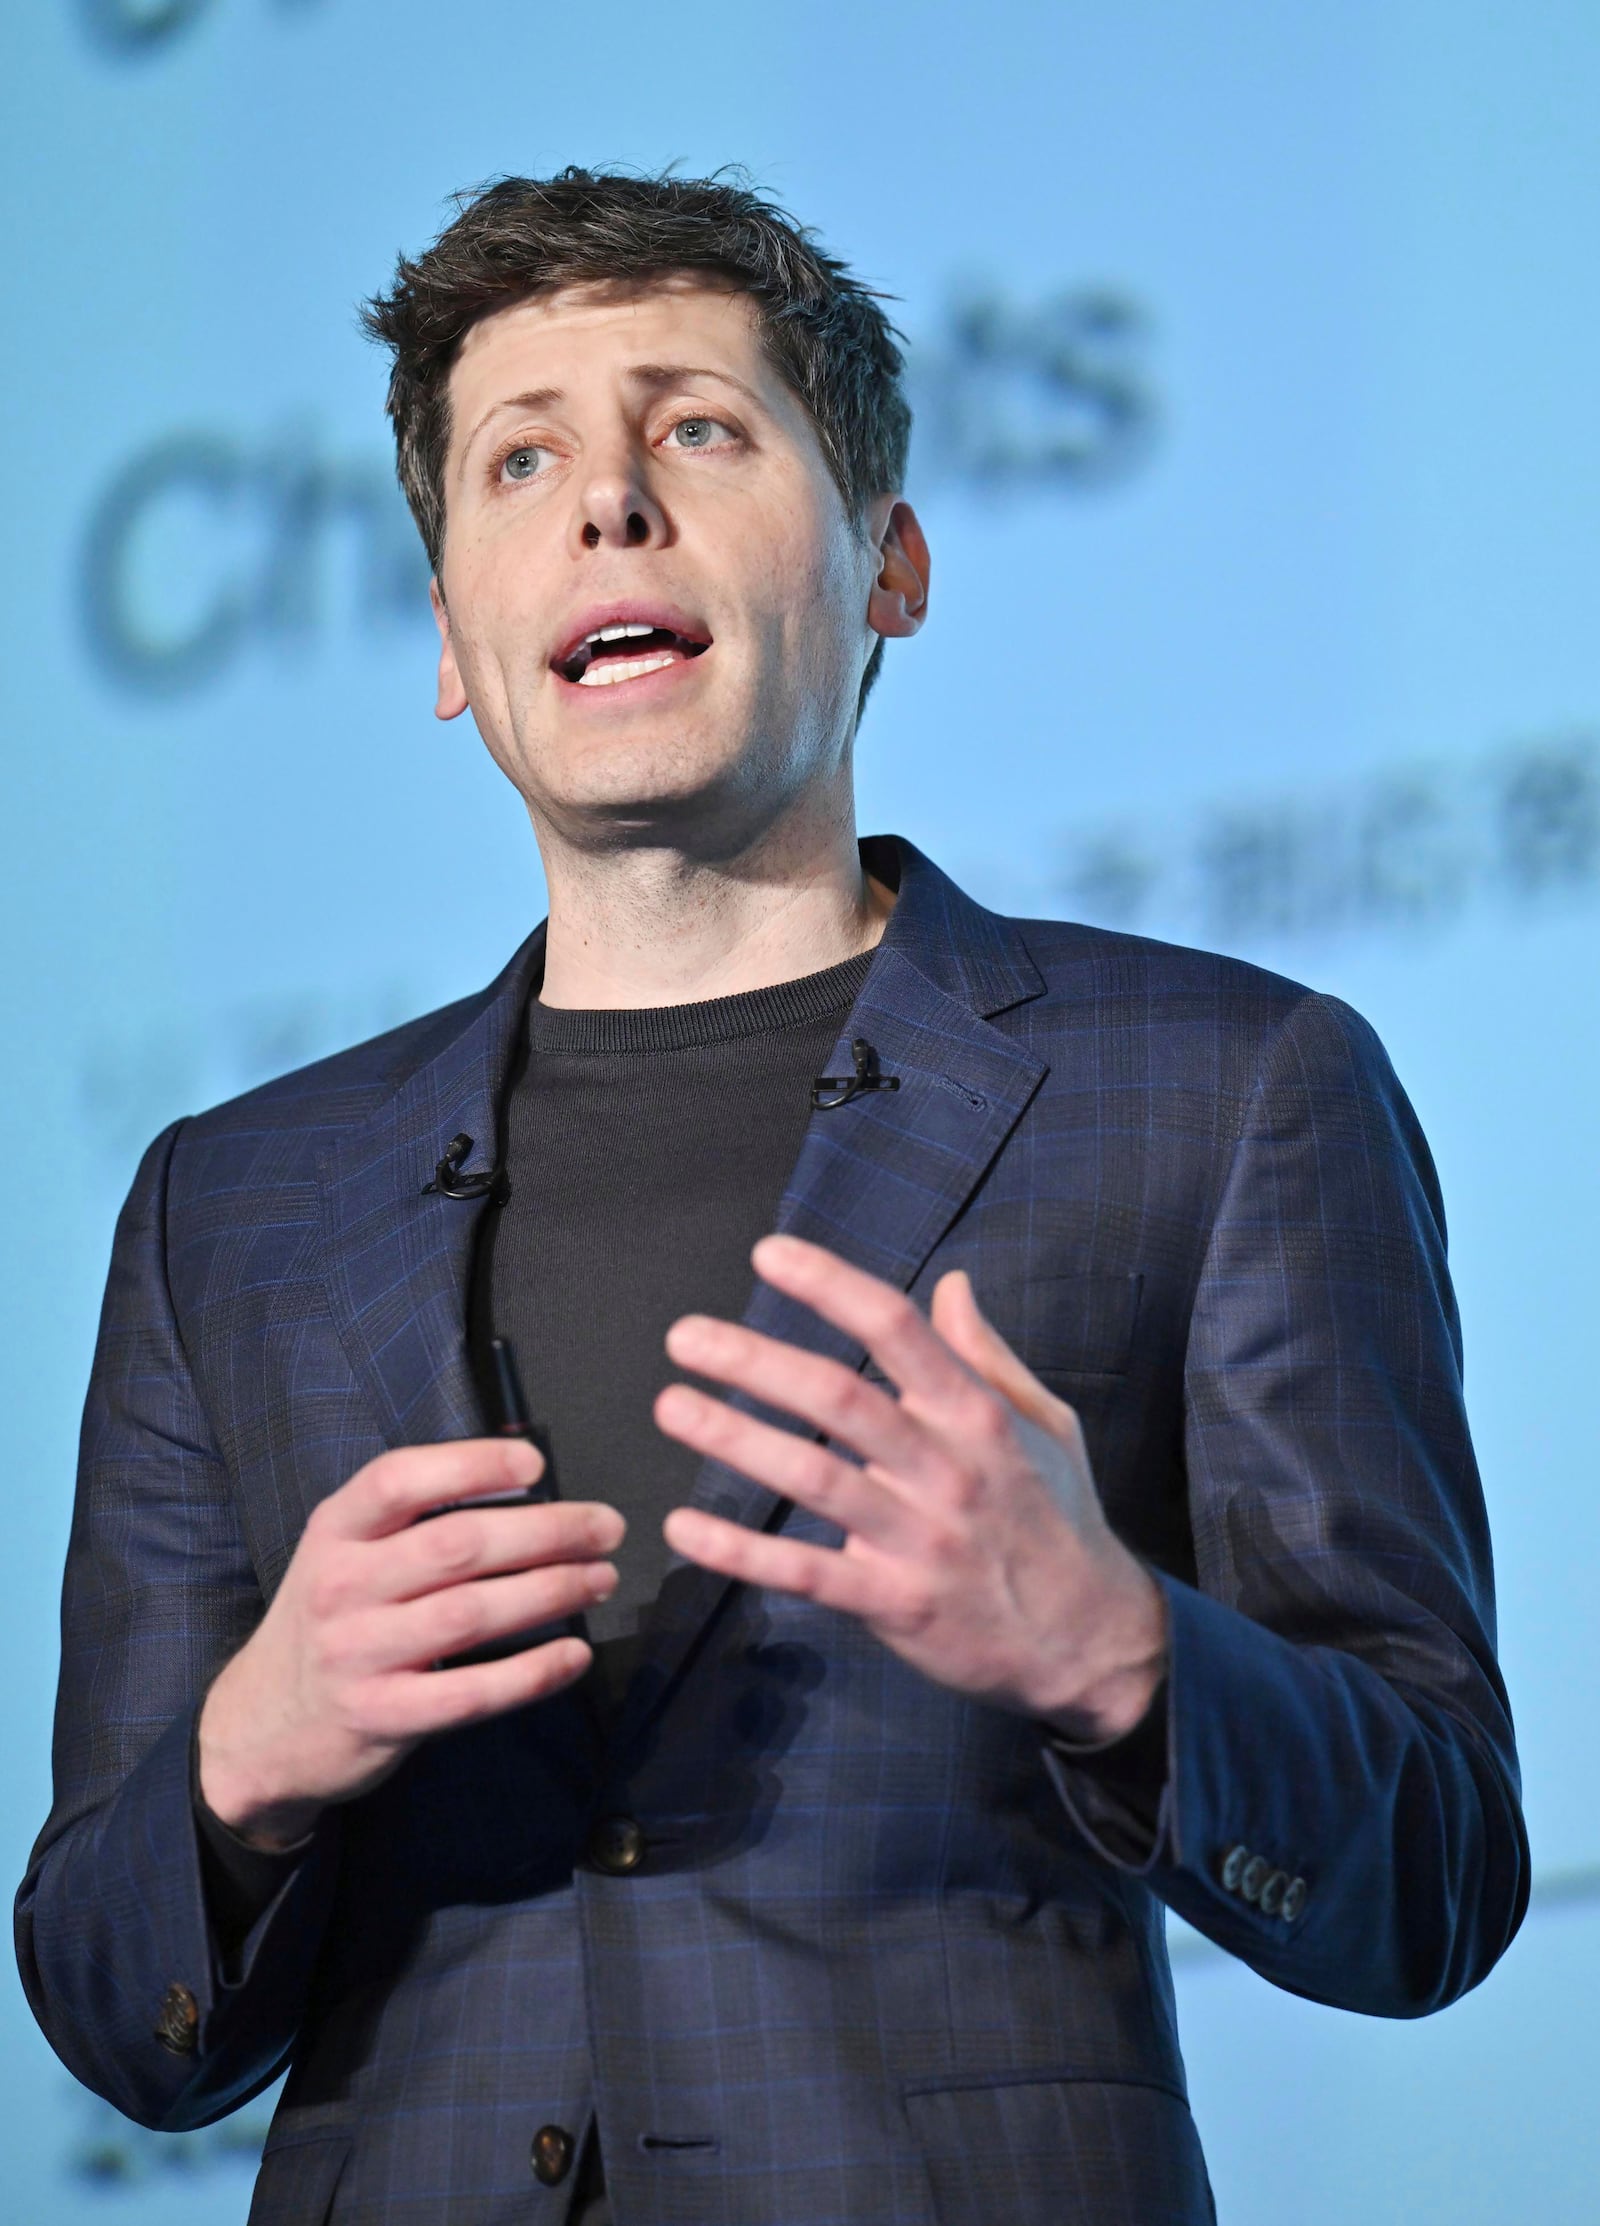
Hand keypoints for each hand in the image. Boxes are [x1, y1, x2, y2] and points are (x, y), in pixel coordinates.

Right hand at [198, 1439, 622, 1849]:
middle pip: (456, 1547)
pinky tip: (573, 1654)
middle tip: (605, 1528)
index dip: (472, 1465)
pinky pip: (471, 1694)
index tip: (535, 1464)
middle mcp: (342, 1586)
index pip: (400, 1479)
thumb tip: (524, 1486)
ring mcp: (359, 1655)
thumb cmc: (332, 1620)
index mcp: (335, 1530)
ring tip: (601, 1579)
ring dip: (550, 1592)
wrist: (261, 1726)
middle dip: (545, 1532)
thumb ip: (413, 1519)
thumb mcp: (346, 1552)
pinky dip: (532, 1673)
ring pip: (470, 1615)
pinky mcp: (382, 1717)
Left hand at [656, 1234, 1165, 1739]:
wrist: (1091, 1640)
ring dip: (735, 1440)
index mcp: (977, 1414)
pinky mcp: (897, 1604)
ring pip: (814, 1478)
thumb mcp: (1044, 1425)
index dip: (830, 1285)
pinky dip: (742, 1552)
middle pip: (840, 1399)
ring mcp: (920, 1539)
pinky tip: (686, 1528)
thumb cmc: (1057, 1520)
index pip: (897, 1329)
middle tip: (687, 1336)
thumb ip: (988, 1355)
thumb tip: (952, 1284)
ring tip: (673, 1406)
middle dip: (757, 1361)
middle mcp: (946, 1469)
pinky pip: (808, 1573)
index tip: (768, 1254)